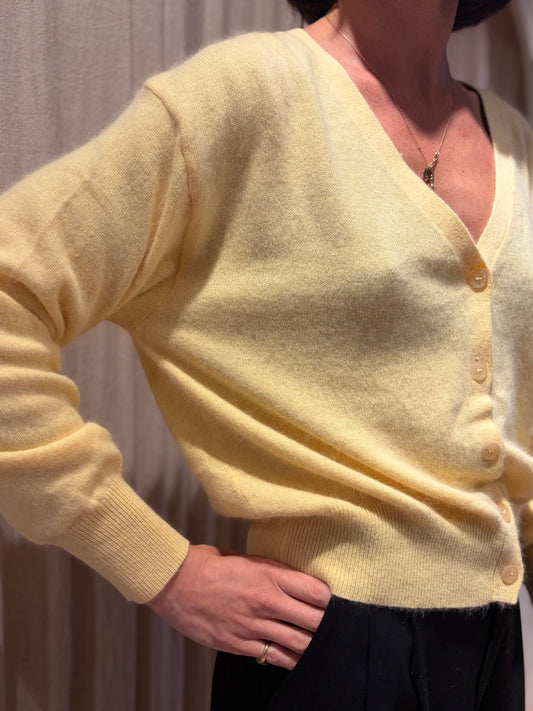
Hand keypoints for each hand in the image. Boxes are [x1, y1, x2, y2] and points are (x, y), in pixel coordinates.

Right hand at [147, 544, 330, 669]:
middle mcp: (266, 601)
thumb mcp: (246, 557)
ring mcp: (254, 625)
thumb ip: (271, 570)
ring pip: (299, 642)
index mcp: (270, 574)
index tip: (332, 601)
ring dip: (312, 645)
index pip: (316, 591)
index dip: (329, 599)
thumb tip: (291, 578)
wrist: (175, 582)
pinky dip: (290, 659)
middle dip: (327, 624)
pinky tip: (298, 658)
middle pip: (314, 620)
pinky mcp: (240, 643)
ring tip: (320, 644)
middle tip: (332, 625)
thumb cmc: (208, 564)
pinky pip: (274, 657)